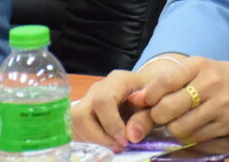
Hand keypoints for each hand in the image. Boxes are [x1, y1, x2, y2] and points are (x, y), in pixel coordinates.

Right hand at [71, 54, 190, 150]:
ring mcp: (87, 100)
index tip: (125, 141)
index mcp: (117, 80)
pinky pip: (74, 129)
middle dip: (97, 137)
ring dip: (91, 140)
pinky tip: (104, 144)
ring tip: (112, 146)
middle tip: (117, 147)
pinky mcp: (83, 113)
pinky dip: (87, 140)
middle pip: (81, 114)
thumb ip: (145, 119)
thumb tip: (131, 136)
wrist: (148, 92)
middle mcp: (97, 88)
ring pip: (74, 123)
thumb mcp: (155, 106)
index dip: (111, 124)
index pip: (102, 101)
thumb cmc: (151, 97)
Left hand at [124, 56, 228, 143]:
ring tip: (177, 119)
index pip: (163, 82)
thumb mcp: (195, 70)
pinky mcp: (225, 125)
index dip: (148, 96)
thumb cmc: (218, 77)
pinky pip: (194, 137)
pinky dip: (187, 135)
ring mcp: (219, 105)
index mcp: (199, 65)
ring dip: (171, 127)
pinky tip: (192, 125)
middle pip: (166, 109)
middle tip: (160, 114)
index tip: (146, 101)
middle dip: (157, 116)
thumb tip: (134, 99)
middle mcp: (210, 83)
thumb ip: (166, 82)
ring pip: (178, 127)